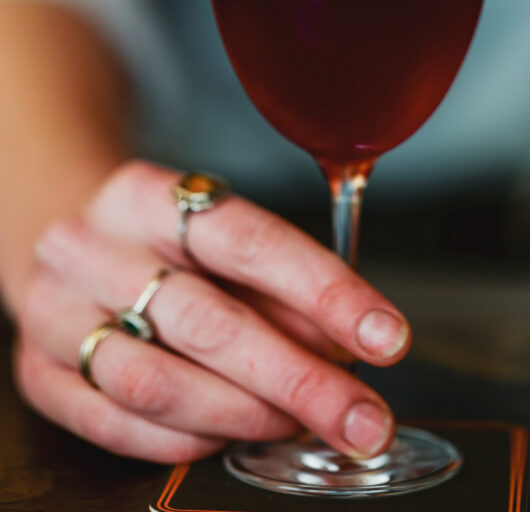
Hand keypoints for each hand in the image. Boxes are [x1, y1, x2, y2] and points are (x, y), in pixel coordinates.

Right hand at [14, 161, 410, 462]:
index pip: (247, 240)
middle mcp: (92, 247)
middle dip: (298, 379)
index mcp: (146, 194)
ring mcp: (54, 311)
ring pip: (157, 382)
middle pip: (207, 321)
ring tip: (299, 424)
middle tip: (361, 417)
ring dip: (246, 415)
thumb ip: (280, 286)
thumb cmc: (159, 242)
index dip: (324, 291)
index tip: (385, 336)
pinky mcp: (37, 373)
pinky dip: (187, 440)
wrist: (65, 245)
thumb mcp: (217, 237)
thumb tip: (346, 346)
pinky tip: (232, 436)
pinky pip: (117, 425)